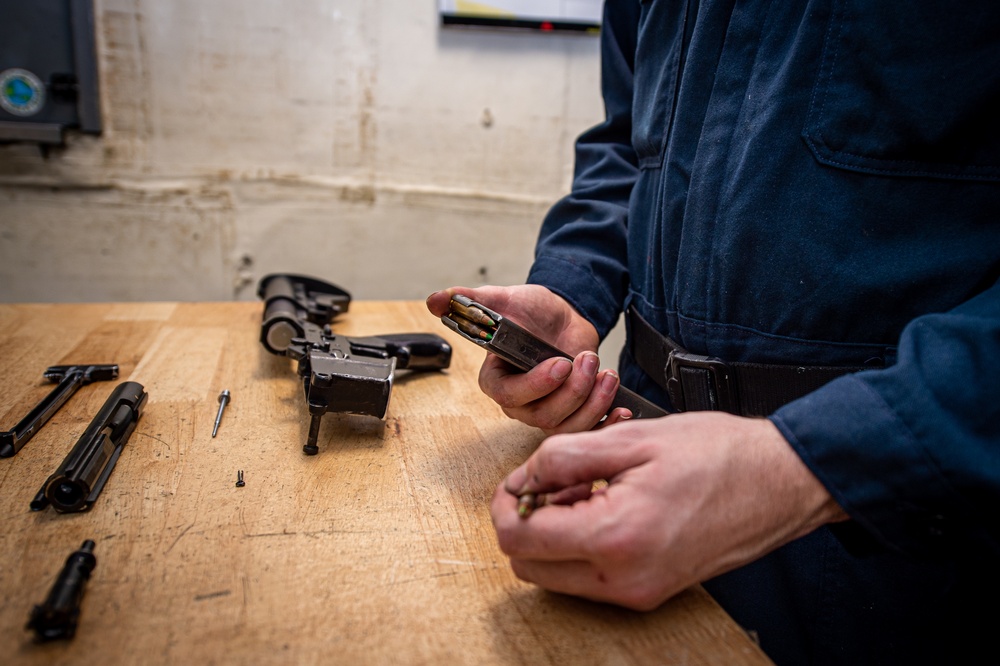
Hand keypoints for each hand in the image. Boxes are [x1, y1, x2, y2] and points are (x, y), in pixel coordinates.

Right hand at [426, 285, 630, 433]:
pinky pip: (587, 430)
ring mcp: (547, 412)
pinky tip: (620, 407)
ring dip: (592, 402)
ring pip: (568, 425)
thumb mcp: (502, 301)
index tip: (560, 364)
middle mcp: (520, 403)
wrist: (561, 316)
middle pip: (543, 416)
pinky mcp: (572, 415)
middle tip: (589, 361)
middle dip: (572, 391)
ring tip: (605, 372)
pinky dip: (606, 420)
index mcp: (496, 381)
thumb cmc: (530, 311)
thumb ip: (470, 301)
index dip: (536, 385)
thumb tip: (435, 299)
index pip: (509, 397)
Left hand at [490, 412, 848, 609]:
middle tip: (550, 481)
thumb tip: (524, 476)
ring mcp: (638, 591)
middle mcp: (623, 578)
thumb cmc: (720, 454)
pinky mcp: (650, 591)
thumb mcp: (632, 439)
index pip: (519, 538)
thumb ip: (564, 456)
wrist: (782, 482)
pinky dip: (580, 544)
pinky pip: (589, 577)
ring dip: (552, 534)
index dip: (506, 502)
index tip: (519, 478)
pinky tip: (605, 505)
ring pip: (556, 575)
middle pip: (529, 566)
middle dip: (524, 522)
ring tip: (585, 488)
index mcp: (614, 536)